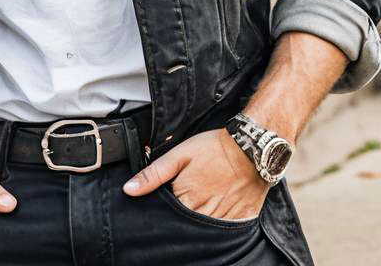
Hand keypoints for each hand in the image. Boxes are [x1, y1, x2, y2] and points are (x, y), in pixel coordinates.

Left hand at [122, 128, 270, 221]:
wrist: (251, 147)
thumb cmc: (214, 149)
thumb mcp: (179, 154)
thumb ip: (154, 174)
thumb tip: (129, 189)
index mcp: (185, 199)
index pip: (167, 216)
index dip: (165, 210)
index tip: (168, 201)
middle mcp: (203, 214)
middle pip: (184, 226)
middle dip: (180, 219)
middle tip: (187, 199)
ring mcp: (222, 220)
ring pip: (203, 232)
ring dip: (198, 223)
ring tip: (202, 204)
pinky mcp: (240, 221)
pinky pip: (225, 233)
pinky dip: (218, 226)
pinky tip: (217, 212)